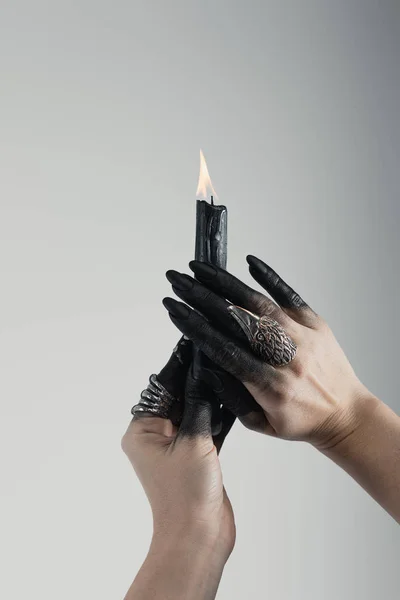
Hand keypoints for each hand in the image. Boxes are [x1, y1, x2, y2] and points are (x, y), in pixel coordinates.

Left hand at [122, 352, 235, 562]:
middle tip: (212, 349)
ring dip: (208, 392)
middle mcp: (155, 436)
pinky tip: (230, 393)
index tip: (190, 342)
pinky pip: (205, 425)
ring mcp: (176, 446)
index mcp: (143, 431)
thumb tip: (202, 373)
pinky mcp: (195, 455)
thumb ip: (198, 404)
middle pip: (177, 396)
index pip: (162, 388)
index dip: (178, 364)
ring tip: (224, 365)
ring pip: (193, 409)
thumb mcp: (193, 441)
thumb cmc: (187, 496)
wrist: (200, 538)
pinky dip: (216, 412)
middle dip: (195, 376)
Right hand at [163, 255, 377, 448]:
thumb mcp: (260, 423)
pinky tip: (248, 261)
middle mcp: (287, 357)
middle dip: (202, 298)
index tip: (175, 309)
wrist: (347, 414)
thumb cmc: (301, 421)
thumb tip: (206, 364)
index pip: (224, 349)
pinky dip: (268, 277)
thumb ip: (232, 396)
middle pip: (237, 321)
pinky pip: (289, 295)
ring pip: (259, 304)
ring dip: (226, 283)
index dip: (196, 327)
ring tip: (199, 268)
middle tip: (177, 282)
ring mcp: (303, 336)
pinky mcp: (315, 322)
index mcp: (271, 386)